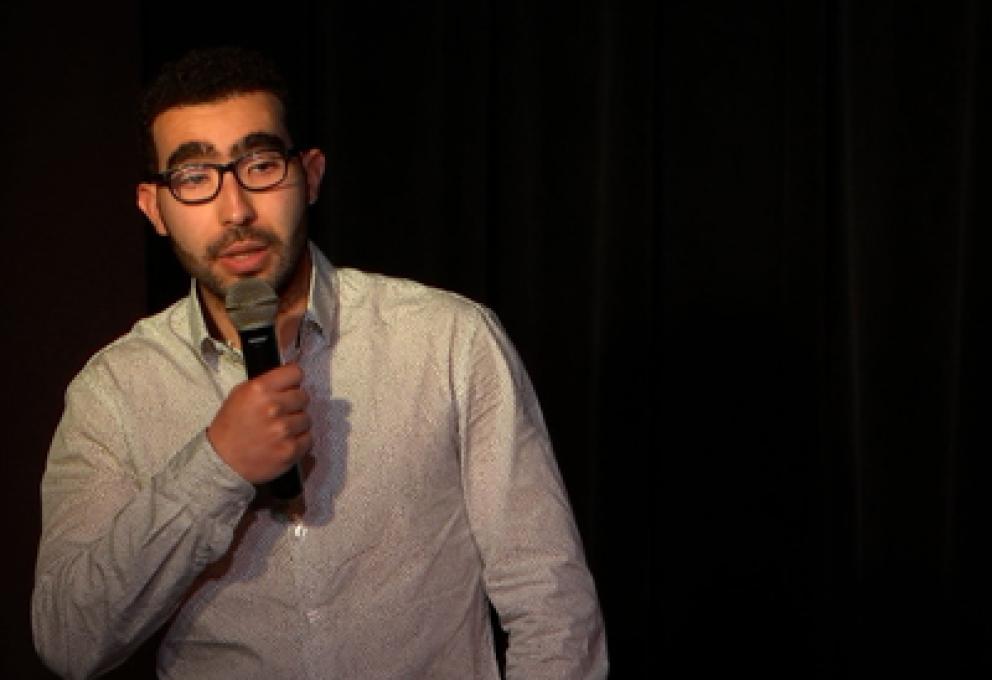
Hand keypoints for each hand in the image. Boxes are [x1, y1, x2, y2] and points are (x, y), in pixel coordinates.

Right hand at [207, 363, 311, 483]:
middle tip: (280, 413)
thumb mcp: (240, 395)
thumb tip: (289, 378)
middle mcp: (273, 407)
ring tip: (280, 430)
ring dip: (296, 424)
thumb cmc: (231, 427)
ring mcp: (283, 430)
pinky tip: (284, 442)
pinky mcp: (291, 449)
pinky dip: (299, 441)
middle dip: (293, 404)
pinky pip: (308, 438)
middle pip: (303, 397)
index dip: (293, 381)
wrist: (223, 461)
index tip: (289, 387)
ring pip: (306, 418)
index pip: (295, 373)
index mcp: (260, 389)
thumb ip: (265, 384)